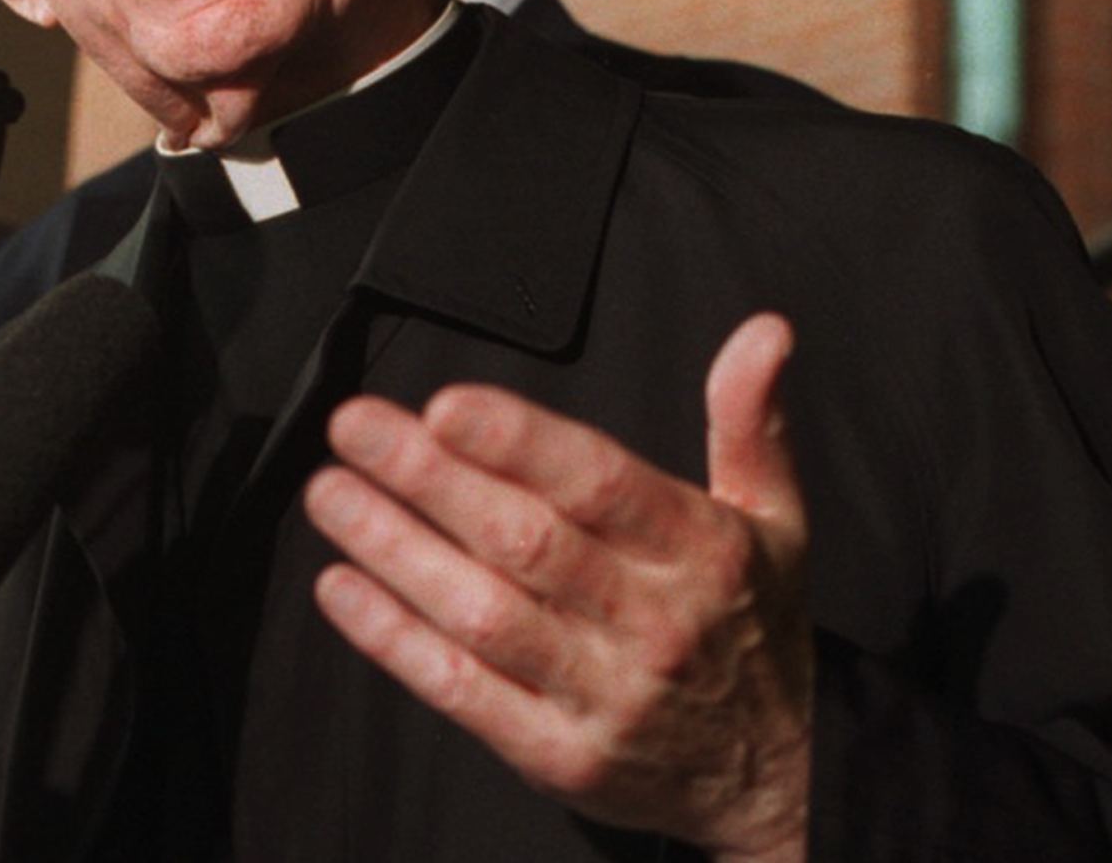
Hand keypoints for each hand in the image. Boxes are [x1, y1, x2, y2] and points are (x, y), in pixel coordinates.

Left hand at [304, 313, 810, 860]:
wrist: (775, 777)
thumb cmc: (754, 630)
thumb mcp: (778, 518)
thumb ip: (749, 419)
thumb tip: (764, 333)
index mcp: (699, 549)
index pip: (601, 484)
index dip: (519, 443)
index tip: (447, 406)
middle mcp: (650, 620)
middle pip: (525, 541)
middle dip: (429, 478)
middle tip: (358, 428)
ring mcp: (601, 693)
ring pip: (482, 613)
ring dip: (395, 550)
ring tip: (332, 494)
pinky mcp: (559, 754)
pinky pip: (463, 690)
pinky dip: (396, 639)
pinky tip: (344, 589)